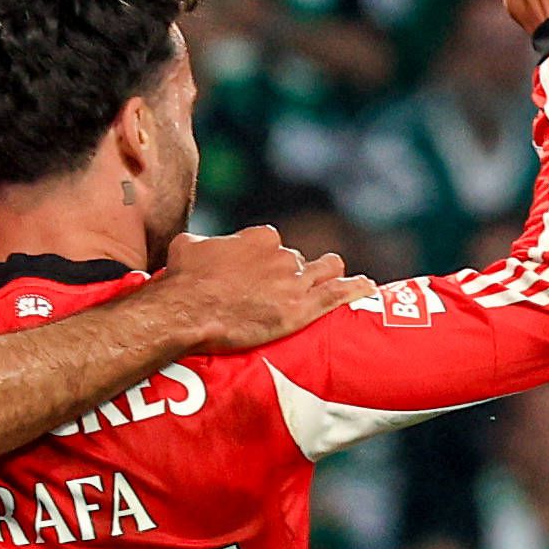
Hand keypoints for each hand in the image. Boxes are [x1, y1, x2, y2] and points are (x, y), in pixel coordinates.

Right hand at [149, 223, 362, 350]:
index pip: (273, 245)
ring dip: (328, 275)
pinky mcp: (302, 309)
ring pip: (324, 272)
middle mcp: (283, 255)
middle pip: (297, 262)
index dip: (266, 261)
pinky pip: (338, 294)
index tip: (258, 275)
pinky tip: (367, 287)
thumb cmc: (182, 280)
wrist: (187, 310)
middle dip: (291, 275)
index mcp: (260, 237)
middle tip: (278, 294)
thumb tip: (201, 248)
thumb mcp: (188, 246)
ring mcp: (295, 282)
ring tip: (332, 280)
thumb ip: (205, 243)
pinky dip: (355, 288)